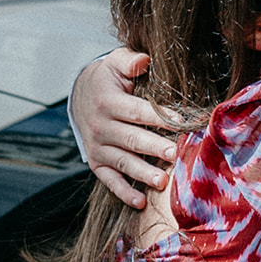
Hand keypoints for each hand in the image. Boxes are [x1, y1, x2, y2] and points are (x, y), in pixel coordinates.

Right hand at [71, 50, 178, 208]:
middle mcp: (101, 127)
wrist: (81, 97)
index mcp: (108, 102)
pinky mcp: (98, 163)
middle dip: (153, 147)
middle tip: (174, 154)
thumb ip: (129, 61)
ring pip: (122, 161)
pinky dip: (124, 192)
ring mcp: (98, 147)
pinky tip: (140, 201)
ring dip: (142, 173)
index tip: (179, 120)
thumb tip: (144, 59)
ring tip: (162, 182)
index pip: (137, 111)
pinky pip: (110, 180)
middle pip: (131, 138)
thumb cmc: (109, 80)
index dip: (158, 116)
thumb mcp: (115, 63)